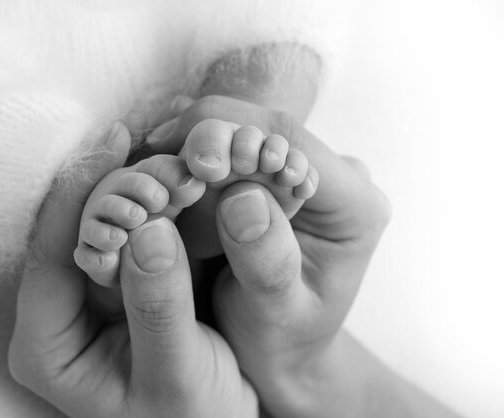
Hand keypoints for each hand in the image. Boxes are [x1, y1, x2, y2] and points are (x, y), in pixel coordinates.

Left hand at [8, 123, 256, 417]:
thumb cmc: (193, 416)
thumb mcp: (176, 374)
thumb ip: (158, 307)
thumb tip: (150, 230)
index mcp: (47, 343)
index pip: (47, 256)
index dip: (76, 195)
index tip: (112, 144)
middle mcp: (61, 311)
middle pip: (74, 231)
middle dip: (114, 187)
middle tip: (154, 149)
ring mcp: (95, 291)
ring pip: (108, 222)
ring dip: (139, 187)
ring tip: (172, 159)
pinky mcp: (128, 278)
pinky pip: (139, 229)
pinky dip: (160, 202)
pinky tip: (180, 177)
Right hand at [148, 95, 395, 414]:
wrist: (276, 351)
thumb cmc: (279, 341)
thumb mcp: (277, 316)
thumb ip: (267, 262)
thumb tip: (240, 196)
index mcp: (355, 206)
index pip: (294, 145)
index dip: (237, 138)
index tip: (191, 161)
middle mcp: (335, 179)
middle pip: (268, 129)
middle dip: (213, 135)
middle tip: (162, 149)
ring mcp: (300, 175)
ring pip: (245, 131)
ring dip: (199, 140)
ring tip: (159, 155)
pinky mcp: (269, 179)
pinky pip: (231, 149)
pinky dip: (195, 152)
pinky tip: (169, 165)